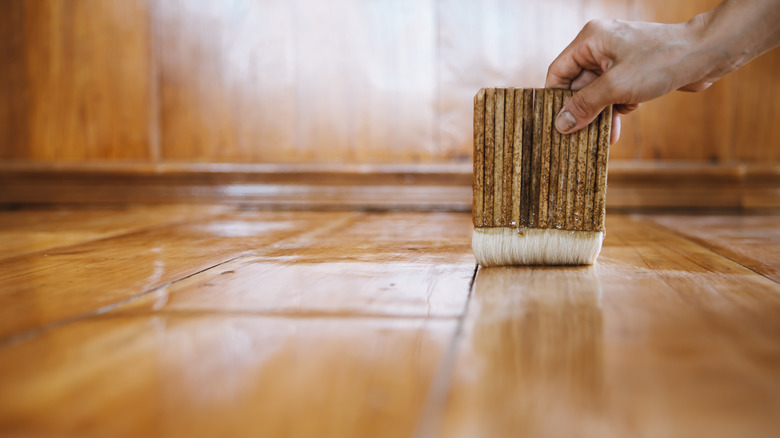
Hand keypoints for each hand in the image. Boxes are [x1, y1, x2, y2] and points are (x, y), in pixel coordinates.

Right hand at [545, 18, 720, 143]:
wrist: (706, 54)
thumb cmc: (661, 61)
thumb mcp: (616, 87)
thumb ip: (585, 106)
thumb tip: (561, 124)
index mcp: (590, 40)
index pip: (558, 72)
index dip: (556, 99)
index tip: (557, 124)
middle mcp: (600, 46)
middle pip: (577, 85)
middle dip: (583, 111)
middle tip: (582, 136)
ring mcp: (617, 58)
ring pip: (597, 92)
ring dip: (601, 113)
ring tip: (606, 134)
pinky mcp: (632, 69)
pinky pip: (614, 92)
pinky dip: (617, 106)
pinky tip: (626, 114)